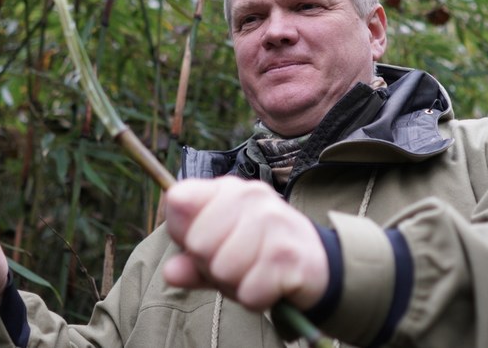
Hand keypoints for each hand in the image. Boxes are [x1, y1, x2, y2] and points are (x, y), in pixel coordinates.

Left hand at [162, 177, 328, 311]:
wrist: (316, 263)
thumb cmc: (259, 253)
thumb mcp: (221, 252)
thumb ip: (191, 261)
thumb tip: (171, 273)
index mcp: (227, 188)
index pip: (177, 200)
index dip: (182, 233)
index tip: (204, 242)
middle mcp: (250, 195)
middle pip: (197, 242)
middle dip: (210, 266)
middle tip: (236, 264)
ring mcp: (272, 221)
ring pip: (222, 270)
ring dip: (235, 284)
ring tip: (254, 272)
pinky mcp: (288, 254)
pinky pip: (249, 292)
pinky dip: (256, 298)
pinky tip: (270, 284)